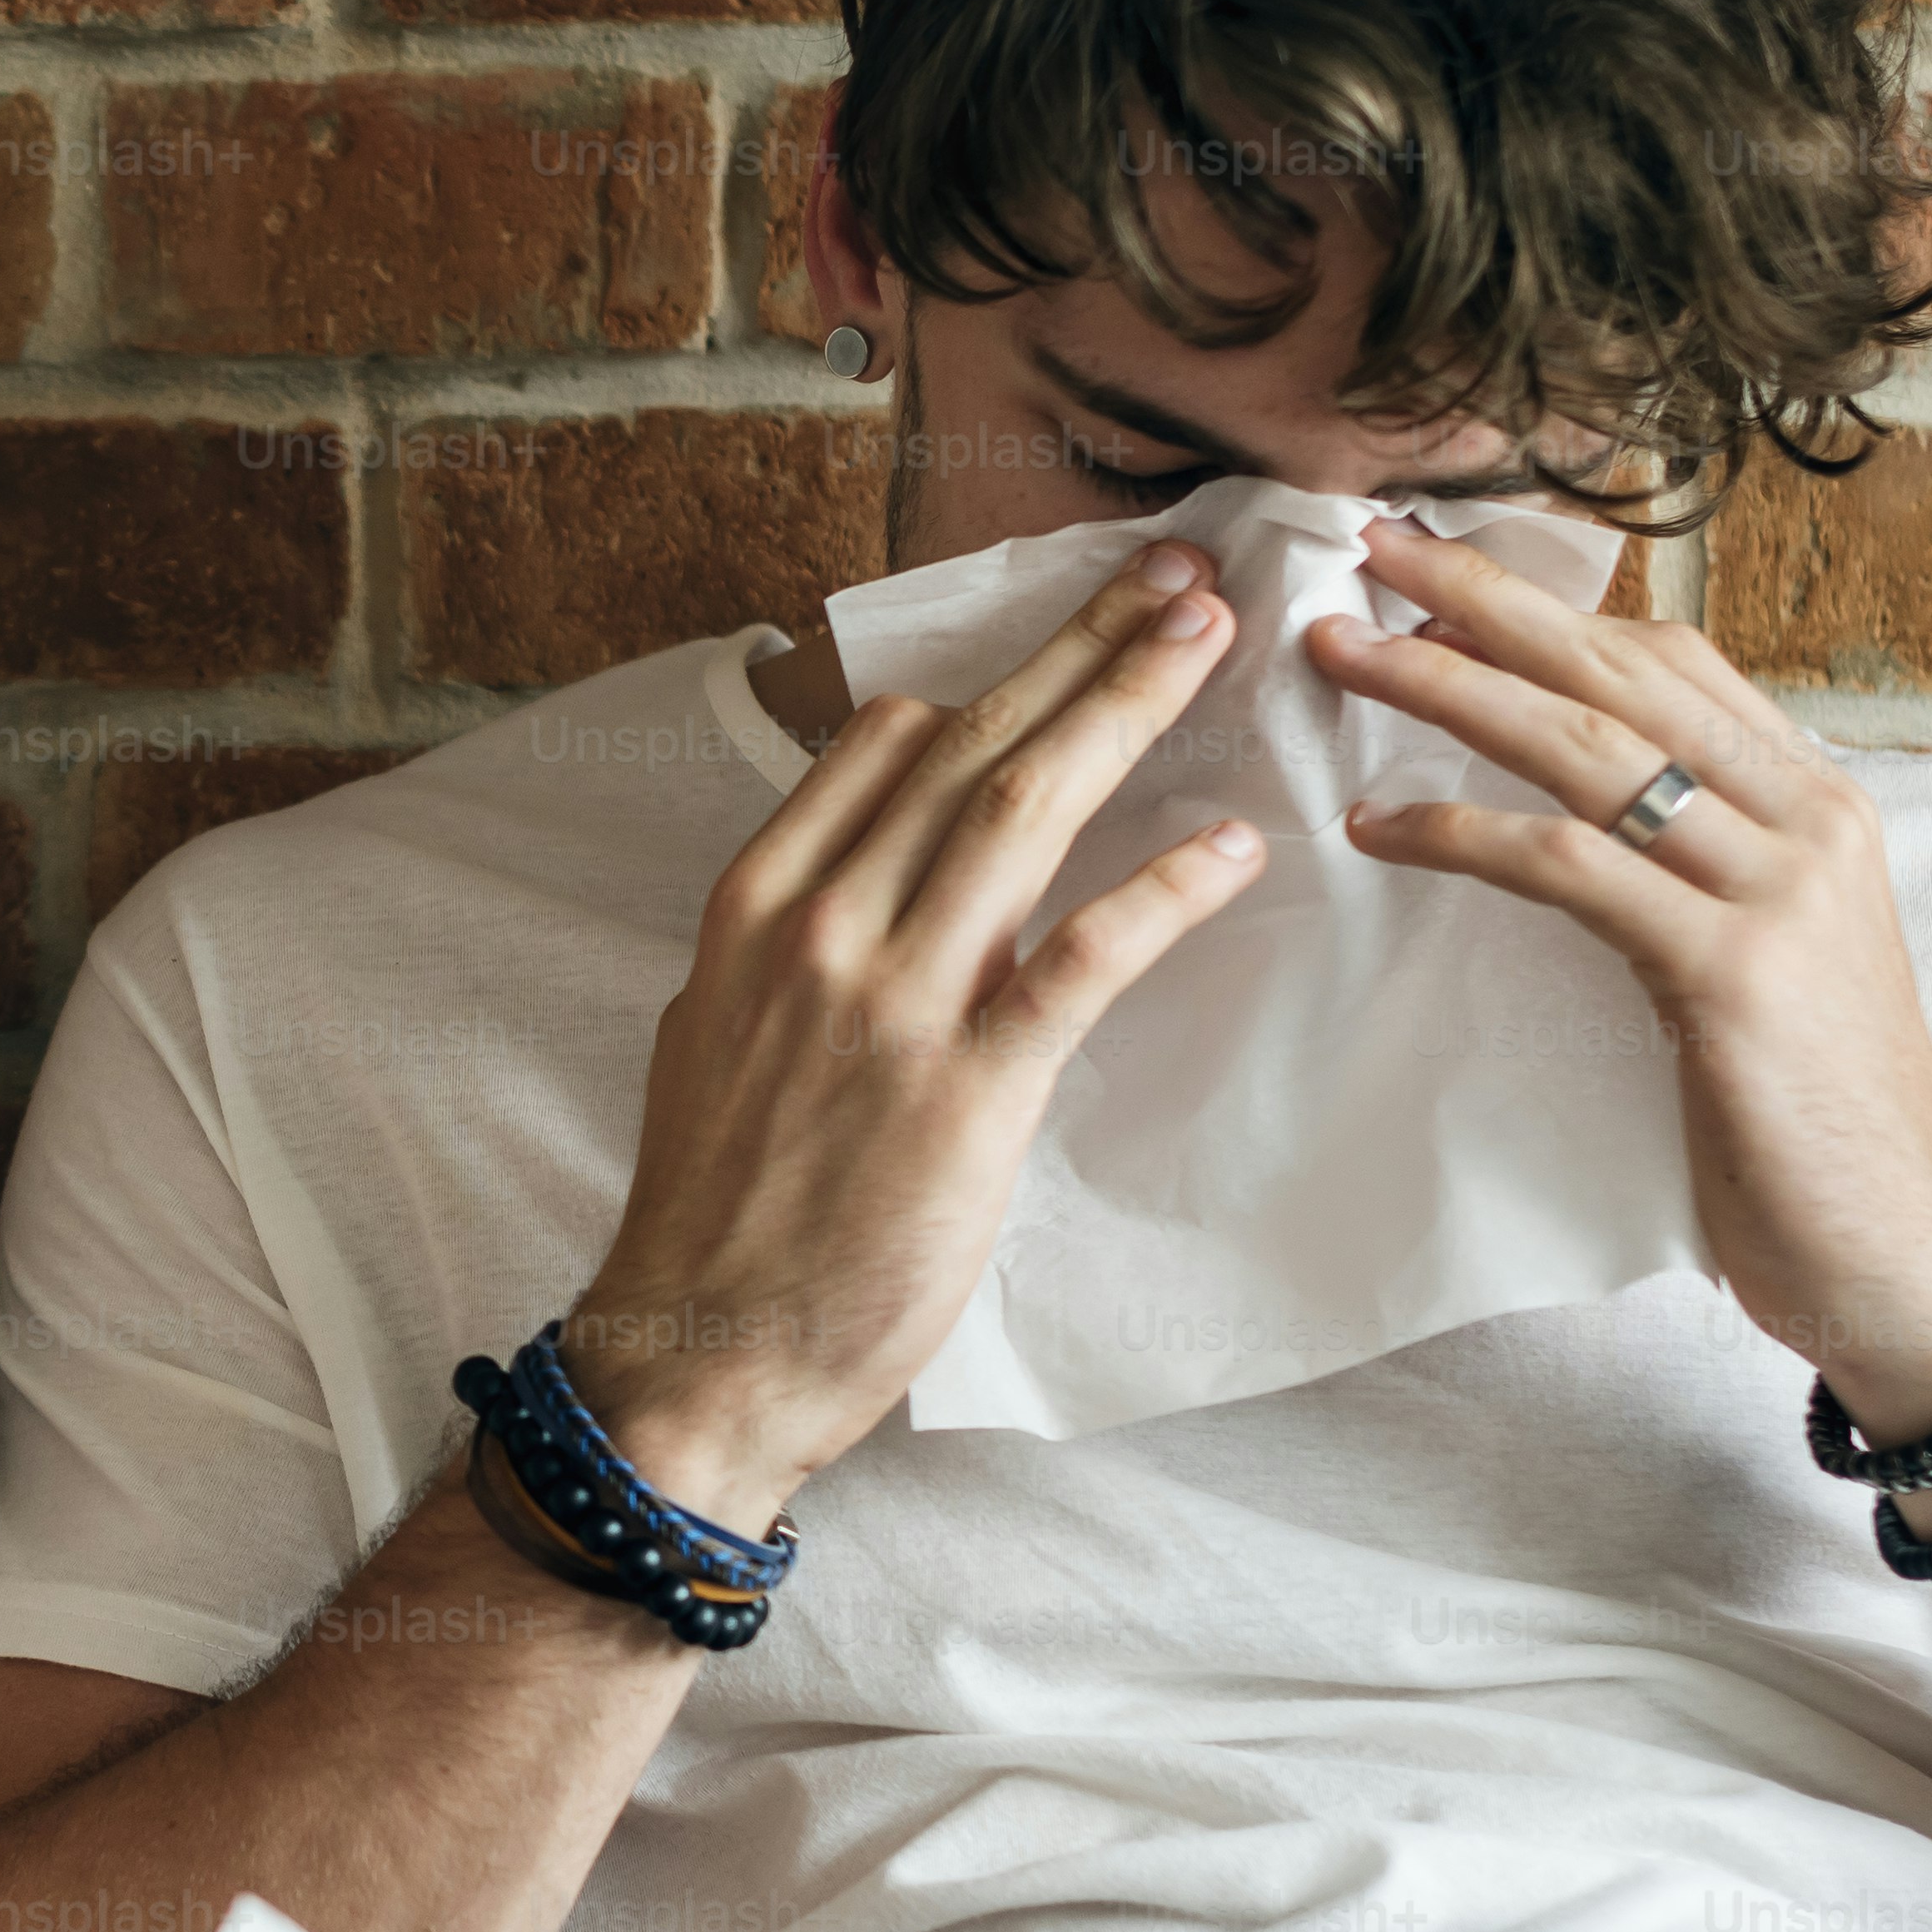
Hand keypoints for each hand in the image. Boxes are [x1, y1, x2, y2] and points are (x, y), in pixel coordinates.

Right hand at [568, 542, 1267, 1529]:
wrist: (700, 1352)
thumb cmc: (718, 1211)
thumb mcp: (720, 1035)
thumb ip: (790, 944)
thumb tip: (862, 883)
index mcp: (756, 905)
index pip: (883, 746)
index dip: (993, 675)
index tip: (1075, 629)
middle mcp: (819, 929)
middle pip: (969, 747)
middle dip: (1082, 648)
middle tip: (1180, 579)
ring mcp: (890, 1005)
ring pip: (1023, 812)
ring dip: (1125, 711)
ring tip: (1209, 643)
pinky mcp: (966, 1093)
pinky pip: (1081, 962)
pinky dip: (1161, 891)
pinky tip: (1231, 847)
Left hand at [1313, 517, 1931, 1442]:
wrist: (1904, 1254)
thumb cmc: (1813, 1122)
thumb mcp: (1766, 961)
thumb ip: (1700, 870)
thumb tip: (1592, 810)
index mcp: (1819, 806)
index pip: (1673, 664)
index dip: (1554, 608)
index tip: (1441, 570)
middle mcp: (1810, 822)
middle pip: (1621, 674)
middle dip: (1484, 601)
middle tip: (1366, 546)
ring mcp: (1779, 892)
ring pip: (1588, 750)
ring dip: (1448, 690)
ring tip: (1337, 654)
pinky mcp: (1732, 975)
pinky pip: (1570, 870)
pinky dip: (1463, 833)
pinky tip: (1375, 825)